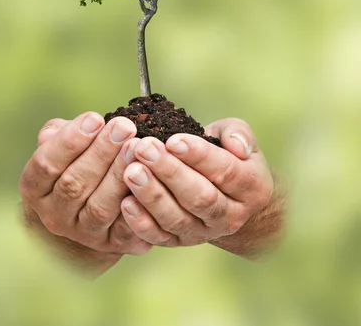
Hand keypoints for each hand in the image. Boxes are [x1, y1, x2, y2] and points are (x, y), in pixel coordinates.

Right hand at [19, 112, 151, 259]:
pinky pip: (126, 228)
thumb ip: (58, 134)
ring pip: (99, 207)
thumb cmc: (74, 165)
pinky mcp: (111, 245)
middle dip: (101, 153)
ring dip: (119, 175)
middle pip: (74, 184)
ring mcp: (82, 233)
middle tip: (124, 127)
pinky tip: (150, 179)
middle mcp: (53, 215)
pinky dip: (138, 205)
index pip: (46, 164)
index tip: (95, 118)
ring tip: (137, 147)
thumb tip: (61, 130)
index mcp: (34, 188)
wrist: (87, 212)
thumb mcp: (60, 146)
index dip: (69, 141)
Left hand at [120, 118, 274, 248]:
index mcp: (252, 187)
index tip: (173, 140)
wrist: (224, 193)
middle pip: (200, 197)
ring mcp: (203, 232)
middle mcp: (230, 216)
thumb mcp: (236, 136)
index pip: (226, 172)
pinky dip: (141, 223)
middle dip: (169, 172)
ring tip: (130, 171)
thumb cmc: (225, 154)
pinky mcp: (179, 241)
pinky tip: (125, 202)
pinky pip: (159, 237)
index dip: (199, 156)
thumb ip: (239, 134)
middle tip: (144, 149)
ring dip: (151, 195)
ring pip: (177, 218)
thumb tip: (236, 145)